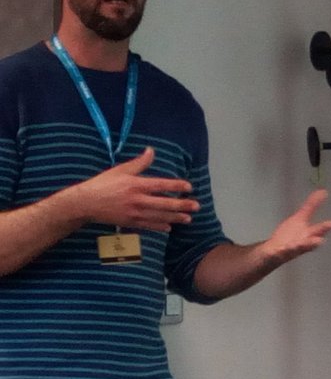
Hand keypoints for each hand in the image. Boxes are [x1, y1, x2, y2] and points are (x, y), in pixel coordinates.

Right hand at [67, 147, 199, 232]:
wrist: (85, 203)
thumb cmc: (103, 184)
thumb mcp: (121, 170)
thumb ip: (139, 163)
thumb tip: (151, 150)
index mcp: (136, 185)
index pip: (161, 185)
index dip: (176, 186)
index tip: (189, 187)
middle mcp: (137, 200)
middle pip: (164, 204)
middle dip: (182, 205)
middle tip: (196, 206)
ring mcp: (134, 213)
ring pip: (159, 216)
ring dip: (175, 218)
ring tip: (188, 219)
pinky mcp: (129, 222)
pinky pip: (148, 226)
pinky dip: (159, 226)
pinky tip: (169, 227)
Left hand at [262, 189, 330, 263]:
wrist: (276, 251)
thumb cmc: (292, 234)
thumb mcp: (301, 217)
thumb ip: (312, 205)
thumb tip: (323, 191)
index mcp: (309, 233)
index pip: (319, 231)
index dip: (325, 228)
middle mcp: (302, 243)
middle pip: (309, 242)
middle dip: (313, 241)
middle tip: (319, 240)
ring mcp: (290, 249)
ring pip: (295, 249)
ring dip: (296, 248)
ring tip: (295, 246)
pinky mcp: (277, 253)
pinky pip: (277, 253)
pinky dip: (278, 252)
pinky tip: (277, 250)